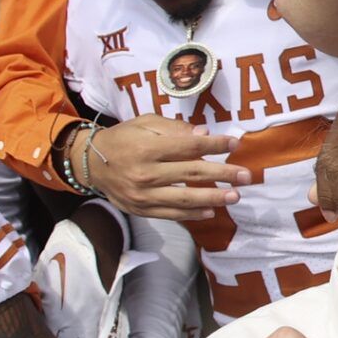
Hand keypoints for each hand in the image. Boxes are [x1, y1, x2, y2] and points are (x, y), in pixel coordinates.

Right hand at [79, 113, 246, 219]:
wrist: (90, 163)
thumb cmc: (123, 138)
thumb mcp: (145, 123)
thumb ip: (174, 128)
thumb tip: (204, 133)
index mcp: (148, 149)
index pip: (189, 147)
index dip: (214, 145)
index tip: (234, 143)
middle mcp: (146, 173)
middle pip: (191, 173)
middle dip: (223, 175)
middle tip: (246, 176)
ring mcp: (143, 195)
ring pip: (184, 198)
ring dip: (213, 198)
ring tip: (235, 196)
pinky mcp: (140, 209)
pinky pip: (170, 214)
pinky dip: (192, 214)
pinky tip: (211, 211)